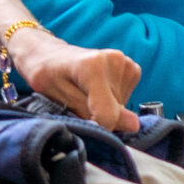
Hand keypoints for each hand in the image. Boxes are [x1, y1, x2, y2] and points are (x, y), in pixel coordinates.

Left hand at [8, 29, 142, 133]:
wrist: (51, 56)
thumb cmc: (49, 77)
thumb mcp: (60, 100)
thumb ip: (94, 114)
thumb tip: (134, 125)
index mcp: (92, 66)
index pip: (108, 113)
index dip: (96, 127)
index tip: (81, 123)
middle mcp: (114, 59)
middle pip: (116, 110)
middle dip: (98, 114)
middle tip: (77, 100)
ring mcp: (125, 62)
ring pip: (122, 106)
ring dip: (106, 107)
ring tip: (86, 92)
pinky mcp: (132, 68)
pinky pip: (127, 97)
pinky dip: (113, 100)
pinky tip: (98, 89)